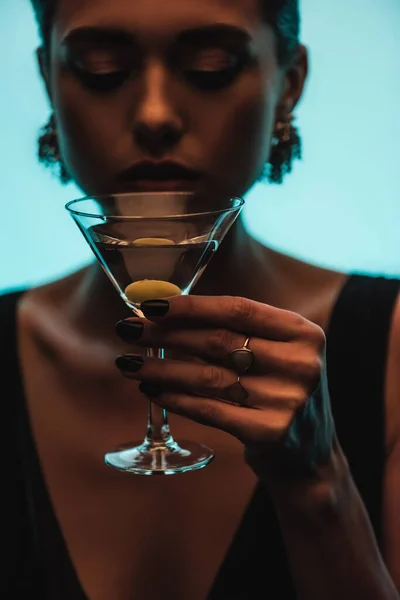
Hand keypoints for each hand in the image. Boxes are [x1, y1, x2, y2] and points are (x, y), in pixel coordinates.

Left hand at [115, 295, 334, 481]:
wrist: (310, 451)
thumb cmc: (280, 388)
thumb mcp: (277, 350)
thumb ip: (238, 330)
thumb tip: (166, 311)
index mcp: (302, 332)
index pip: (238, 309)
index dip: (190, 306)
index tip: (151, 304)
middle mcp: (300, 363)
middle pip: (218, 341)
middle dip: (165, 333)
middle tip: (129, 330)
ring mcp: (287, 399)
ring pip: (208, 376)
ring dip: (161, 367)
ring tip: (128, 362)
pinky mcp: (269, 431)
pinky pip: (209, 409)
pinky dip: (174, 398)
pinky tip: (151, 389)